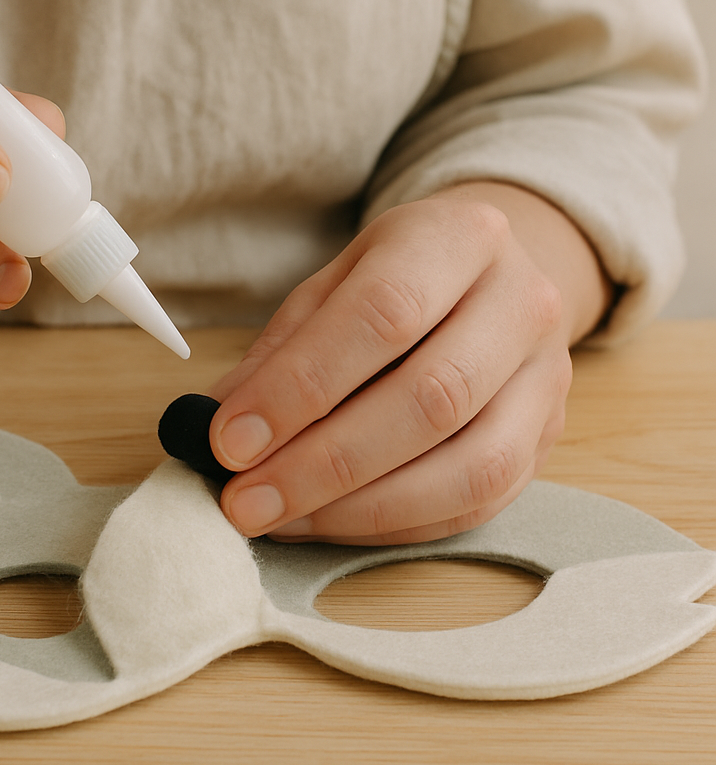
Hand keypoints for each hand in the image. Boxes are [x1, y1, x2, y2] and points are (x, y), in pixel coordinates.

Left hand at [208, 182, 611, 543]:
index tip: (230, 441)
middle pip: (431, 398)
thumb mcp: (333, 284)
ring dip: (362, 509)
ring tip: (282, 520)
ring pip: (469, 467)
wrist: (491, 278)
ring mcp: (547, 377)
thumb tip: (216, 424)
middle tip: (246, 500)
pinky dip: (396, 526)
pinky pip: (478, 504)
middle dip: (325, 463)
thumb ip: (282, 350)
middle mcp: (522, 303)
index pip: (383, 314)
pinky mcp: (547, 439)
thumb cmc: (398, 278)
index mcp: (460, 238)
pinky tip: (331, 521)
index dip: (301, 386)